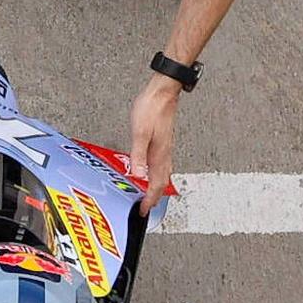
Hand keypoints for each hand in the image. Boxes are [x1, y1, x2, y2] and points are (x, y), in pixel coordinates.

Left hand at [128, 74, 182, 215]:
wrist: (163, 91)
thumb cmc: (152, 108)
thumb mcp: (140, 133)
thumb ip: (138, 155)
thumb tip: (137, 175)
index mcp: (160, 155)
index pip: (156, 184)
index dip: (150, 200)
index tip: (143, 210)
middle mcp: (165, 154)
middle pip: (161, 182)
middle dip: (154, 197)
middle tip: (145, 207)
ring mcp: (165, 147)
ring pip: (162, 173)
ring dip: (155, 186)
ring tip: (148, 194)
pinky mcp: (163, 141)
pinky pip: (161, 164)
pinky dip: (156, 173)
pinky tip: (149, 171)